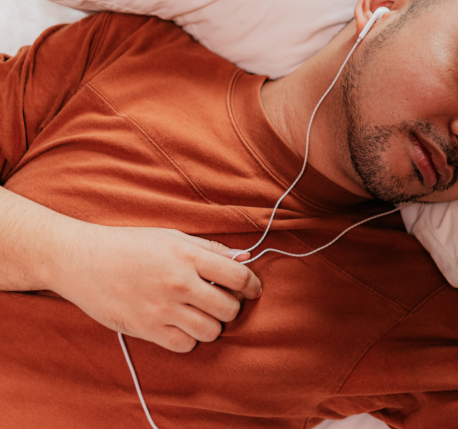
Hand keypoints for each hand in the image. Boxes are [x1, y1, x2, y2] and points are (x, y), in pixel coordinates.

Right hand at [45, 226, 261, 352]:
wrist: (81, 259)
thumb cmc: (129, 245)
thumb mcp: (172, 237)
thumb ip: (210, 249)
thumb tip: (244, 257)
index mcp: (188, 256)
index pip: (239, 276)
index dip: (252, 285)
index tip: (252, 289)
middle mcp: (179, 284)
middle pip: (229, 309)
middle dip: (232, 307)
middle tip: (221, 301)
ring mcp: (162, 309)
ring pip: (211, 331)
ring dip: (212, 325)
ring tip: (201, 314)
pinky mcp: (145, 329)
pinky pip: (185, 346)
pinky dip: (190, 339)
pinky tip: (182, 326)